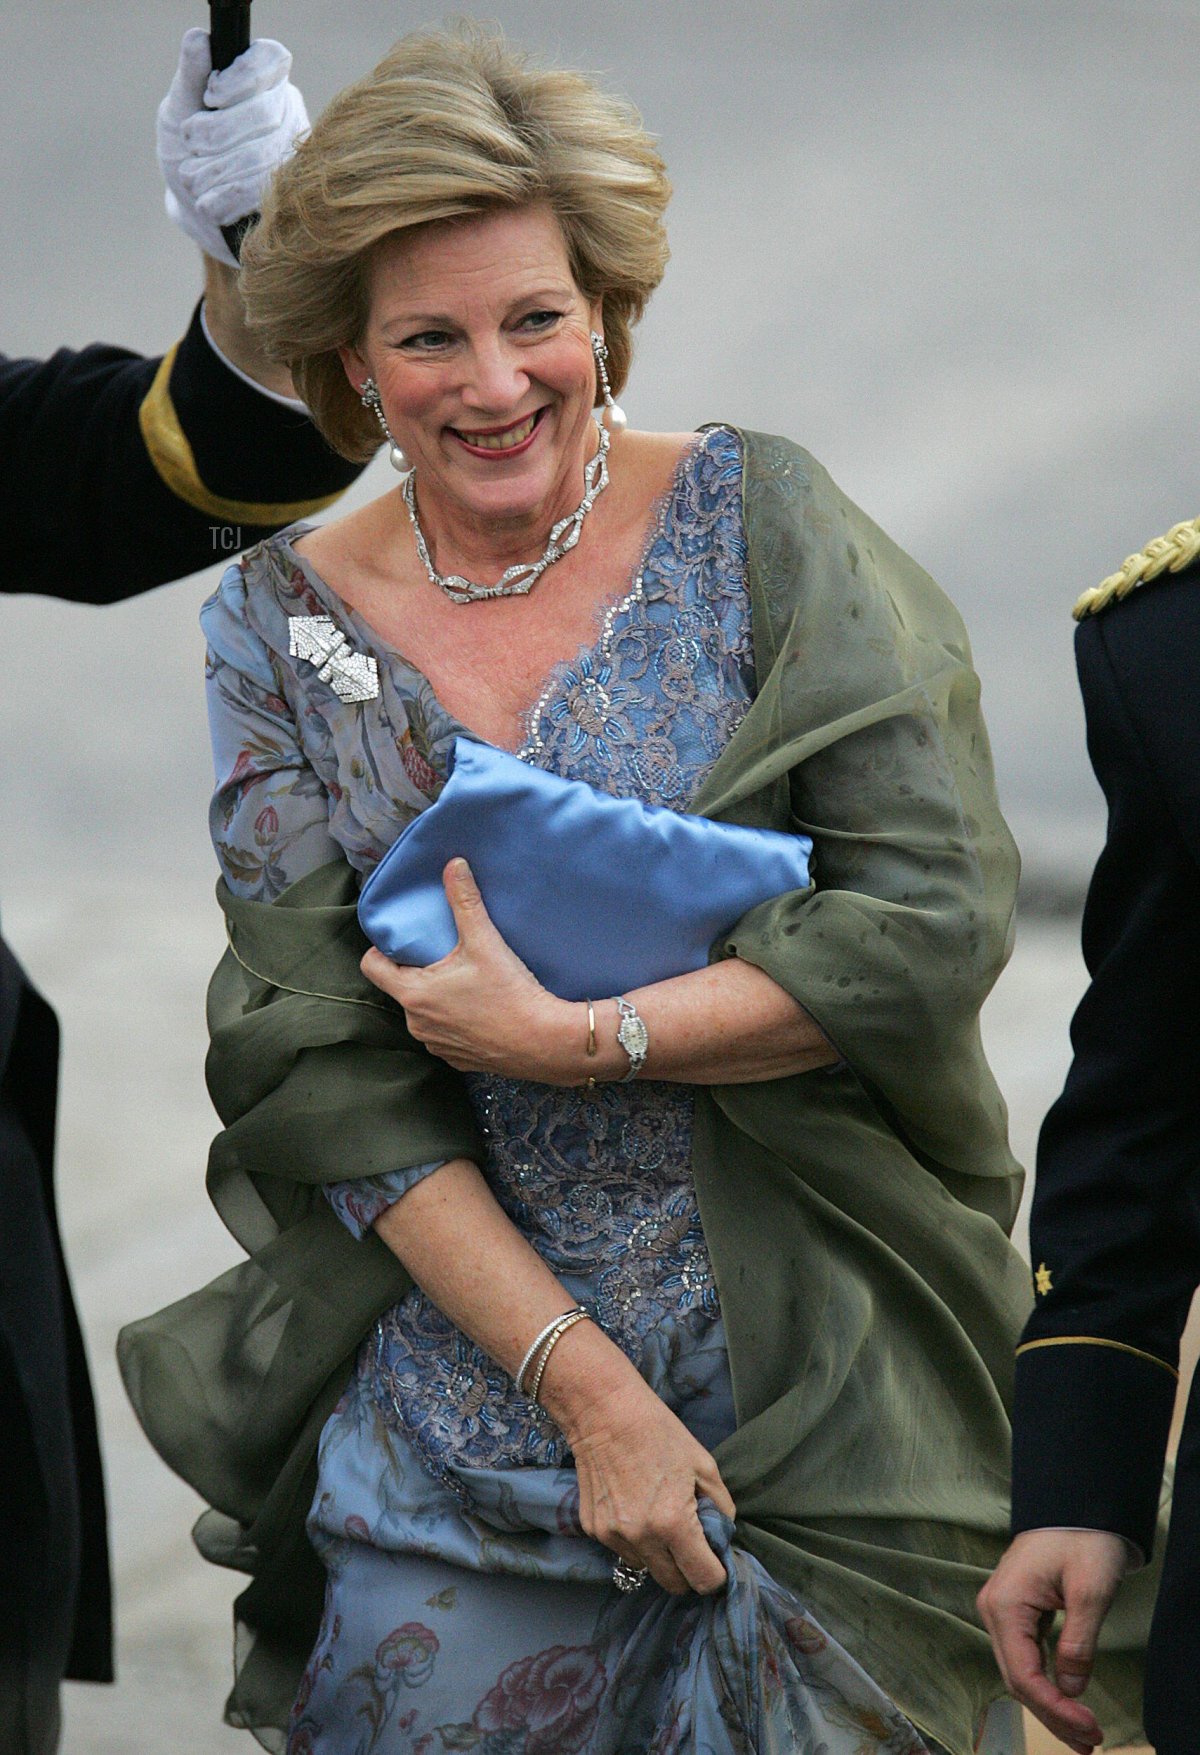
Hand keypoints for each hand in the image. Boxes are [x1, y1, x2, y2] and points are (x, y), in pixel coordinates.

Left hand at [158, 28, 308, 266]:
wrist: (194, 209)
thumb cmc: (186, 152)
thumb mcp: (179, 110)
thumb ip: (190, 78)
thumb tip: (198, 39)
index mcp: (264, 80)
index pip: (271, 61)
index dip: (242, 78)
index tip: (210, 96)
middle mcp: (287, 114)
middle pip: (264, 114)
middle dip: (217, 132)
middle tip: (191, 143)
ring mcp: (294, 156)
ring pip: (263, 159)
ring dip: (215, 172)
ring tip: (192, 178)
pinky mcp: (291, 198)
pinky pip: (263, 196)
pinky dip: (225, 201)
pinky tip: (209, 204)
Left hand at [361, 859, 569, 1079]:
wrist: (544, 1041)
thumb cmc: (510, 993)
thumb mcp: (484, 941)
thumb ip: (464, 900)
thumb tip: (453, 865)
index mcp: (413, 994)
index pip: (372, 966)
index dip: (383, 950)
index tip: (406, 941)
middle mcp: (416, 1024)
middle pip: (401, 988)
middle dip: (417, 971)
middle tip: (445, 955)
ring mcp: (435, 1045)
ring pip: (423, 1012)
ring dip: (436, 997)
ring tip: (465, 982)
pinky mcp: (456, 1059)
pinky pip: (443, 1034)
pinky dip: (455, 1020)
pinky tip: (479, 1009)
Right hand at [543, 1345, 734, 1595]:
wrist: (604, 1411)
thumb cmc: (658, 1432)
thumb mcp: (703, 1465)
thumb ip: (721, 1507)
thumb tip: (724, 1535)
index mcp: (673, 1523)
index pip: (703, 1579)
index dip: (716, 1574)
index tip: (717, 1562)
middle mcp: (641, 1537)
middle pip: (673, 1584)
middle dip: (688, 1571)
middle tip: (693, 1546)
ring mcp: (612, 1535)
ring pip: (646, 1569)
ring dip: (659, 1556)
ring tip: (660, 1520)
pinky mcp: (592, 1529)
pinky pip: (623, 1551)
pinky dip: (635, 1541)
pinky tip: (635, 1508)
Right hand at [977, 1528, 1128, 1753]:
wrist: (1077, 1505)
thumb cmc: (1083, 1540)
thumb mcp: (1090, 1591)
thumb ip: (1079, 1642)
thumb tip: (1071, 1688)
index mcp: (1005, 1605)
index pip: (1023, 1674)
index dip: (1055, 1708)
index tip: (1089, 1729)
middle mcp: (994, 1611)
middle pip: (1017, 1679)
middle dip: (1052, 1715)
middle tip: (1089, 1743)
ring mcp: (1001, 1612)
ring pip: (1019, 1672)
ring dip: (1048, 1706)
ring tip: (1081, 1735)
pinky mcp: (1015, 1613)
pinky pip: (1025, 1658)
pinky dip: (1046, 1685)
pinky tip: (1066, 1703)